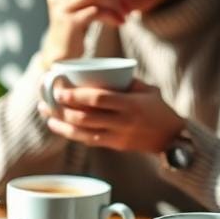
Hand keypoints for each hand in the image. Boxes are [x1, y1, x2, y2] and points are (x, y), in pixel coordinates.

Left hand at [38, 80, 185, 153]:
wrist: (172, 137)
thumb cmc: (158, 108)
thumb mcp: (147, 89)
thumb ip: (124, 82)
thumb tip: (97, 72)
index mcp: (130, 104)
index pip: (98, 99)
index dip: (76, 96)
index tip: (60, 90)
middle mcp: (122, 122)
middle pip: (85, 117)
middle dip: (63, 110)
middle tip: (47, 100)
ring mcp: (117, 136)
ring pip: (83, 133)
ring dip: (61, 124)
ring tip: (46, 114)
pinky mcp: (114, 146)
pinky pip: (88, 141)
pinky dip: (71, 134)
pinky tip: (58, 126)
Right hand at [40, 0, 129, 67]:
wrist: (63, 55)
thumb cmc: (76, 27)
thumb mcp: (81, 4)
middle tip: (127, 3)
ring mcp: (61, 9)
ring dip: (114, 2)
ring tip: (124, 13)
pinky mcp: (69, 23)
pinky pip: (95, 11)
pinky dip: (111, 15)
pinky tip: (119, 22)